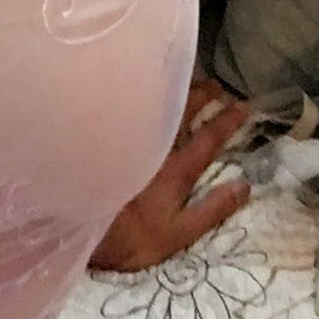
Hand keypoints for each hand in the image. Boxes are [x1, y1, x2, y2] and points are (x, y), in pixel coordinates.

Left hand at [87, 79, 250, 272]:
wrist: (74, 225)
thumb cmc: (128, 236)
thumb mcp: (177, 234)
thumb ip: (211, 210)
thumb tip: (244, 185)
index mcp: (175, 167)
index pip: (208, 137)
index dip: (228, 121)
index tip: (244, 104)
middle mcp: (153, 144)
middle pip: (182, 110)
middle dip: (203, 95)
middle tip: (218, 84)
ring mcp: (128, 136)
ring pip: (157, 104)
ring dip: (176, 91)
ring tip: (186, 82)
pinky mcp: (106, 135)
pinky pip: (131, 107)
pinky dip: (144, 97)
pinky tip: (142, 94)